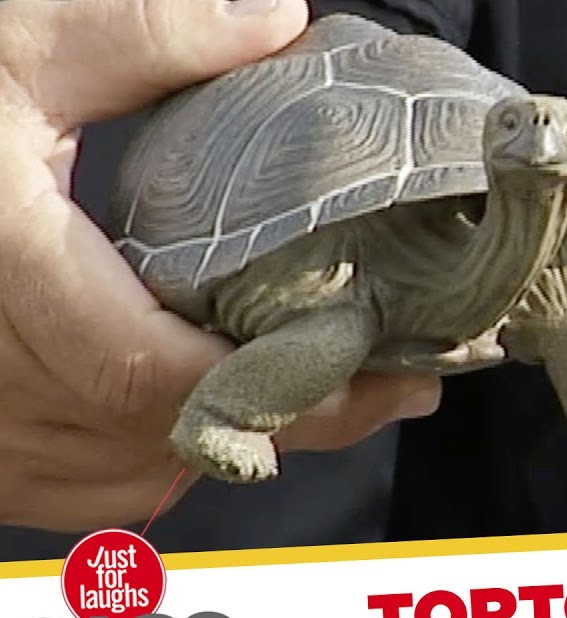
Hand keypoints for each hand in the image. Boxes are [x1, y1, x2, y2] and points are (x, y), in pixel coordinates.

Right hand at [0, 0, 441, 531]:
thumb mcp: (14, 48)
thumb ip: (137, 34)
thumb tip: (275, 23)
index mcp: (0, 273)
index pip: (150, 372)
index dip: (273, 382)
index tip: (373, 361)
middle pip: (165, 433)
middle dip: (295, 416)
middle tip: (393, 384)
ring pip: (139, 471)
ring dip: (241, 439)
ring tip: (329, 390)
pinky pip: (96, 488)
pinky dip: (170, 455)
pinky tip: (220, 412)